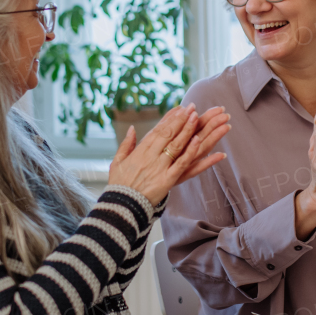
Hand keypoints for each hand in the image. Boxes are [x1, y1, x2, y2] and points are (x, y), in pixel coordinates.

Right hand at [108, 104, 230, 205]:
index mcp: (140, 151)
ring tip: (198, 117)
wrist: (122, 206)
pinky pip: (181, 164)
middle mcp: (150, 156)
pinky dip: (190, 152)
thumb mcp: (117, 162)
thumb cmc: (119, 185)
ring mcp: (159, 167)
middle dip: (181, 119)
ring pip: (176, 145)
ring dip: (188, 130)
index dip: (170, 118)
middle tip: (192, 108)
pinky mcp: (167, 180)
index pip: (157, 130)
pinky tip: (198, 141)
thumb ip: (126, 144)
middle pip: (168, 134)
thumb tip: (132, 128)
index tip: (180, 108)